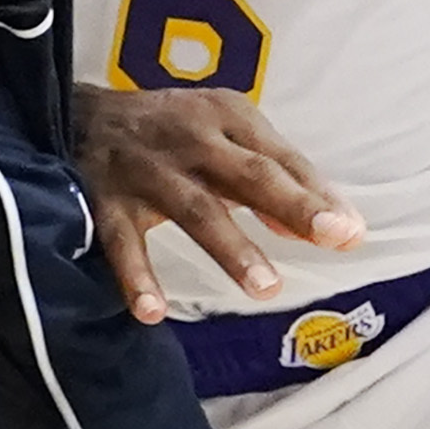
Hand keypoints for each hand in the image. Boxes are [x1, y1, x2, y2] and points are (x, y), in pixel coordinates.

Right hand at [74, 80, 362, 323]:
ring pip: (195, 209)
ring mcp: (147, 168)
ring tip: (265, 287)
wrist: (77, 117)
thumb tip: (328, 228)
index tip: (352, 232)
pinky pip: (121, 242)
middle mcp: (191, 137)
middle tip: (333, 239)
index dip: (317, 195)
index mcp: (226, 116)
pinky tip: (152, 312)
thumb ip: (272, 180)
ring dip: (232, 247)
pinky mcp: (105, 200)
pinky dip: (136, 276)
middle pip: (249, 174)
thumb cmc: (171, 133)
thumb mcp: (224, 138)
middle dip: (292, 205)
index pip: (281, 159)